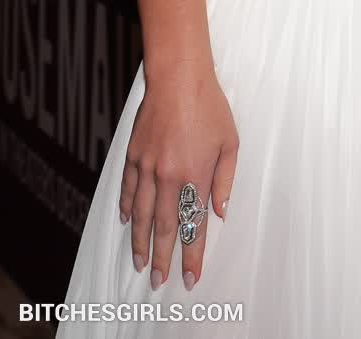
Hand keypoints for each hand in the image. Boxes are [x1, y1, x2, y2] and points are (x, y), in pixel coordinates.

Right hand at [119, 62, 237, 293]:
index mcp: (196, 176)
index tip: (190, 276)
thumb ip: (225, 180)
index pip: (194, 224)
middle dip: (164, 257)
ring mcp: (147, 168)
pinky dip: (129, 208)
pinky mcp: (133, 156)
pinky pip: (129, 190)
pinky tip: (129, 222)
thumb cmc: (210, 108)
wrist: (179, 80)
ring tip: (142, 263)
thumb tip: (220, 212)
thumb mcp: (231, 143)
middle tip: (160, 280)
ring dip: (142, 242)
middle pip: (166, 227)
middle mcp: (169, 177)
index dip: (192, 254)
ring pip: (143, 215)